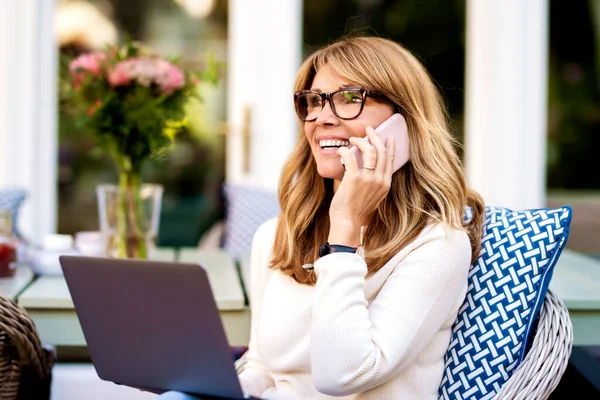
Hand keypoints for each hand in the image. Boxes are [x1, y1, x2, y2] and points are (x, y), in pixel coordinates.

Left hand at [329, 126, 394, 244]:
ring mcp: (368, 179)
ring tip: (353, 138)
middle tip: (369, 129)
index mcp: (385, 184)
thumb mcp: (373, 196)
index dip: (390, 146)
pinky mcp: (354, 179)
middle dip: (375, 136)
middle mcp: (380, 180)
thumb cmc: (356, 210)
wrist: (347, 222)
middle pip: (381, 151)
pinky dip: (345, 151)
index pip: (390, 160)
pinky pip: (351, 157)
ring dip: (361, 141)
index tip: (388, 136)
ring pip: (370, 151)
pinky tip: (341, 150)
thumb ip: (373, 182)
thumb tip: (366, 166)